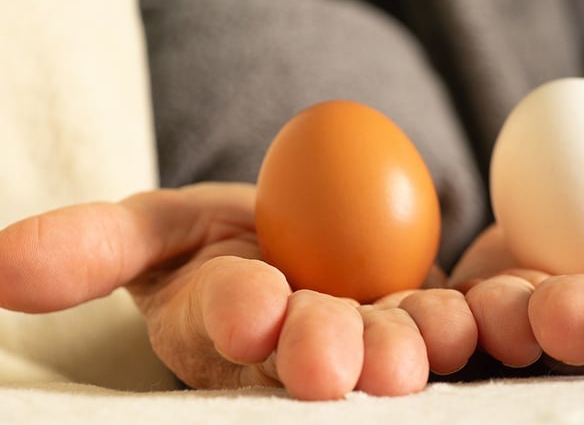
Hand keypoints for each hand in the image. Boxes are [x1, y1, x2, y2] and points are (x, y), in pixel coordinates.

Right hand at [0, 183, 476, 399]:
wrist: (310, 233)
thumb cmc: (223, 237)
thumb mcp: (160, 227)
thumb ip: (96, 244)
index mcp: (231, 332)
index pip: (226, 323)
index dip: (234, 316)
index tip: (245, 309)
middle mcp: (303, 352)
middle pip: (314, 351)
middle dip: (323, 352)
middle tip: (334, 358)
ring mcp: (374, 341)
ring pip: (392, 345)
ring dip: (409, 344)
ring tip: (422, 340)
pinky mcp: (430, 322)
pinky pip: (456, 320)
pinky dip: (475, 318)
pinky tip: (485, 316)